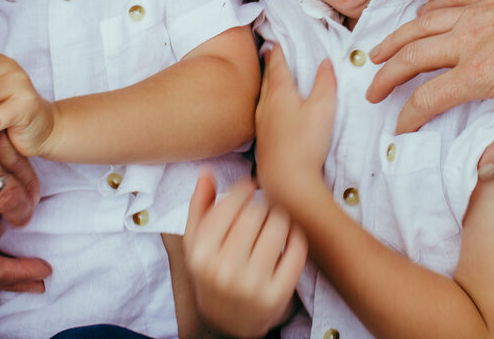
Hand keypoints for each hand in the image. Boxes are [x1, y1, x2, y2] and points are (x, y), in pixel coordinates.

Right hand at [184, 172, 306, 337]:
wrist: (229, 321)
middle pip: (254, 213)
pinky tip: (290, 233)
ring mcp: (251, 286)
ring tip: (276, 215)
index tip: (251, 185)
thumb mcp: (197, 243)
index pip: (229, 205)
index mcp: (201, 255)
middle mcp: (224, 272)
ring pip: (278, 226)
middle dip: (262, 202)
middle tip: (265, 202)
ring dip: (281, 214)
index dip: (244, 188)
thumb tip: (207, 172)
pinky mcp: (277, 296)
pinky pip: (296, 250)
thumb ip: (199, 207)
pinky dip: (297, 235)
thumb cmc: (213, 270)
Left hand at [253, 49, 335, 206]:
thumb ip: (325, 83)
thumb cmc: (305, 143)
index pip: (277, 65)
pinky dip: (267, 103)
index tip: (278, 41)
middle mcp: (265, 105)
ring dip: (267, 84)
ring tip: (271, 77)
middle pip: (266, 78)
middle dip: (270, 64)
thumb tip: (325, 62)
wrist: (286, 183)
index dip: (278, 51)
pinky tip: (272, 112)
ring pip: (262, 96)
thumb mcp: (323, 108)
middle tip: (271, 53)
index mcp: (279, 93)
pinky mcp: (262, 141)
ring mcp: (261, 124)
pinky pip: (262, 113)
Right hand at [367, 0, 493, 177]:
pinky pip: (445, 1)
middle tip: (370, 90)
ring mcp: (476, 13)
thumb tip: (482, 169)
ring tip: (376, 52)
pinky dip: (425, 10)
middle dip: (386, 76)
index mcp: (480, 74)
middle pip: (411, 57)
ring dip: (394, 40)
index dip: (408, 116)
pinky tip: (419, 17)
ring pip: (420, 25)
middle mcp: (468, 41)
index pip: (428, 99)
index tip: (399, 128)